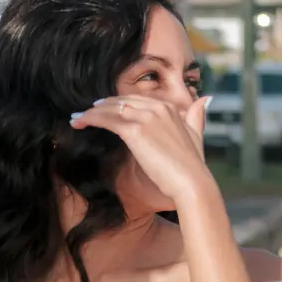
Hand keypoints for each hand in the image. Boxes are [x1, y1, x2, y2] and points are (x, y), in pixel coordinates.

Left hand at [67, 92, 216, 213]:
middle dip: (101, 107)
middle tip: (85, 113)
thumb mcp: (197, 135)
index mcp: (169, 107)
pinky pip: (107, 120)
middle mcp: (157, 107)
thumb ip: (196, 116)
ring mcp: (146, 117)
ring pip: (111, 109)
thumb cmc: (193, 166)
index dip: (117, 104)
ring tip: (76, 119)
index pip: (136, 100)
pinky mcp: (135, 131)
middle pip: (121, 101)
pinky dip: (90, 119)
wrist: (191, 182)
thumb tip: (206, 99)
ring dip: (90, 113)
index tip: (103, 108)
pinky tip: (79, 123)